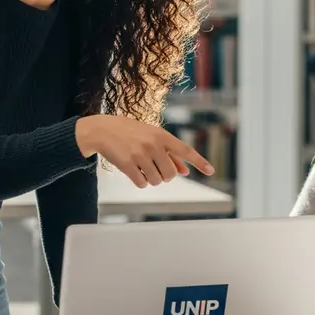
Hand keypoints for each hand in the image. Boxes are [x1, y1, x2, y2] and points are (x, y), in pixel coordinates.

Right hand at [76, 114, 213, 186]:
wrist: (103, 130)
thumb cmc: (131, 133)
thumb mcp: (152, 137)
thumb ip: (170, 154)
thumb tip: (185, 172)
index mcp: (162, 135)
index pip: (185, 150)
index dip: (199, 161)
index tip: (211, 170)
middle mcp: (153, 144)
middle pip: (170, 174)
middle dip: (164, 176)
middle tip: (154, 167)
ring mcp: (140, 154)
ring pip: (156, 181)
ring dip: (151, 179)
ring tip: (142, 167)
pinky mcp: (127, 164)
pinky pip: (142, 184)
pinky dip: (140, 182)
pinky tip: (133, 171)